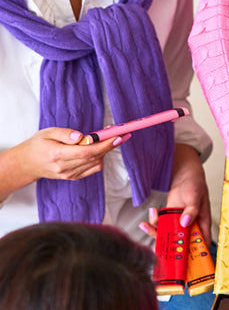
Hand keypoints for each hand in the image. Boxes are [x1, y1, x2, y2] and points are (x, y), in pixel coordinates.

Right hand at [0, 127, 126, 202]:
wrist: (28, 163)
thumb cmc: (38, 144)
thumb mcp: (47, 132)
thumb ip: (64, 133)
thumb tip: (81, 136)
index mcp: (57, 155)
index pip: (86, 151)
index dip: (104, 145)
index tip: (117, 136)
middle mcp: (64, 167)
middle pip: (94, 157)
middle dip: (110, 145)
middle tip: (120, 134)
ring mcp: (69, 175)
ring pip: (95, 164)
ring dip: (106, 151)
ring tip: (109, 138)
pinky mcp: (73, 177)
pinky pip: (92, 169)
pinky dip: (99, 158)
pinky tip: (99, 149)